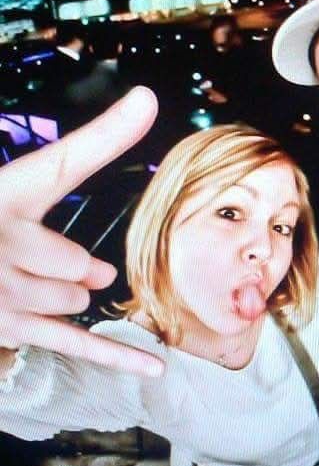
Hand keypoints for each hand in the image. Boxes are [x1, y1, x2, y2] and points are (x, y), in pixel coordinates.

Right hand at [0, 87, 163, 376]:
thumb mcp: (24, 179)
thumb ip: (89, 145)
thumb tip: (147, 96)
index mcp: (7, 195)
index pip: (66, 164)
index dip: (105, 136)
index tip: (144, 98)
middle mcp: (2, 244)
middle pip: (81, 262)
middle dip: (73, 267)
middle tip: (33, 259)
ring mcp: (3, 295)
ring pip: (78, 299)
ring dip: (65, 294)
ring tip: (22, 280)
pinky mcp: (8, 329)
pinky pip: (74, 346)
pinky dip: (119, 358)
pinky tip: (157, 369)